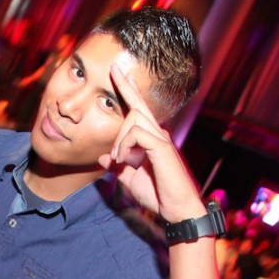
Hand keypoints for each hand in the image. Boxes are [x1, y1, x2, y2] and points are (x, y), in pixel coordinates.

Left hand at [97, 63, 204, 222]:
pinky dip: (124, 145)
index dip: (129, 92)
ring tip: (118, 158)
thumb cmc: (158, 195)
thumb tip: (102, 158)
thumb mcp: (131, 179)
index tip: (118, 74)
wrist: (177, 211)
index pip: (138, 111)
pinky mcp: (162, 148)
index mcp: (152, 139)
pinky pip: (137, 133)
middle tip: (115, 67)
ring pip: (134, 118)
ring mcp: (162, 139)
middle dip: (125, 86)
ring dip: (119, 138)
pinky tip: (124, 159)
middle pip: (138, 105)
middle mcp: (159, 134)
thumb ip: (118, 167)